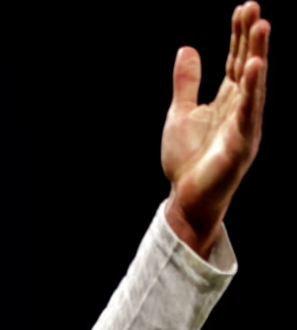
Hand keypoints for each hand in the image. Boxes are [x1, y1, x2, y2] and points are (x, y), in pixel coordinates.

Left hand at [162, 2, 270, 256]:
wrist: (186, 197)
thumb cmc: (187, 159)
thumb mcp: (181, 113)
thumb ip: (186, 83)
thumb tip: (188, 48)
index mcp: (227, 100)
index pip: (235, 60)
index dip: (238, 35)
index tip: (242, 8)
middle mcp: (240, 108)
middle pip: (247, 65)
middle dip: (251, 37)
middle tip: (254, 7)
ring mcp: (244, 124)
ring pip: (254, 84)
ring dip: (257, 55)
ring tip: (262, 26)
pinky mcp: (242, 142)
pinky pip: (249, 112)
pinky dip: (251, 90)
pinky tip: (254, 67)